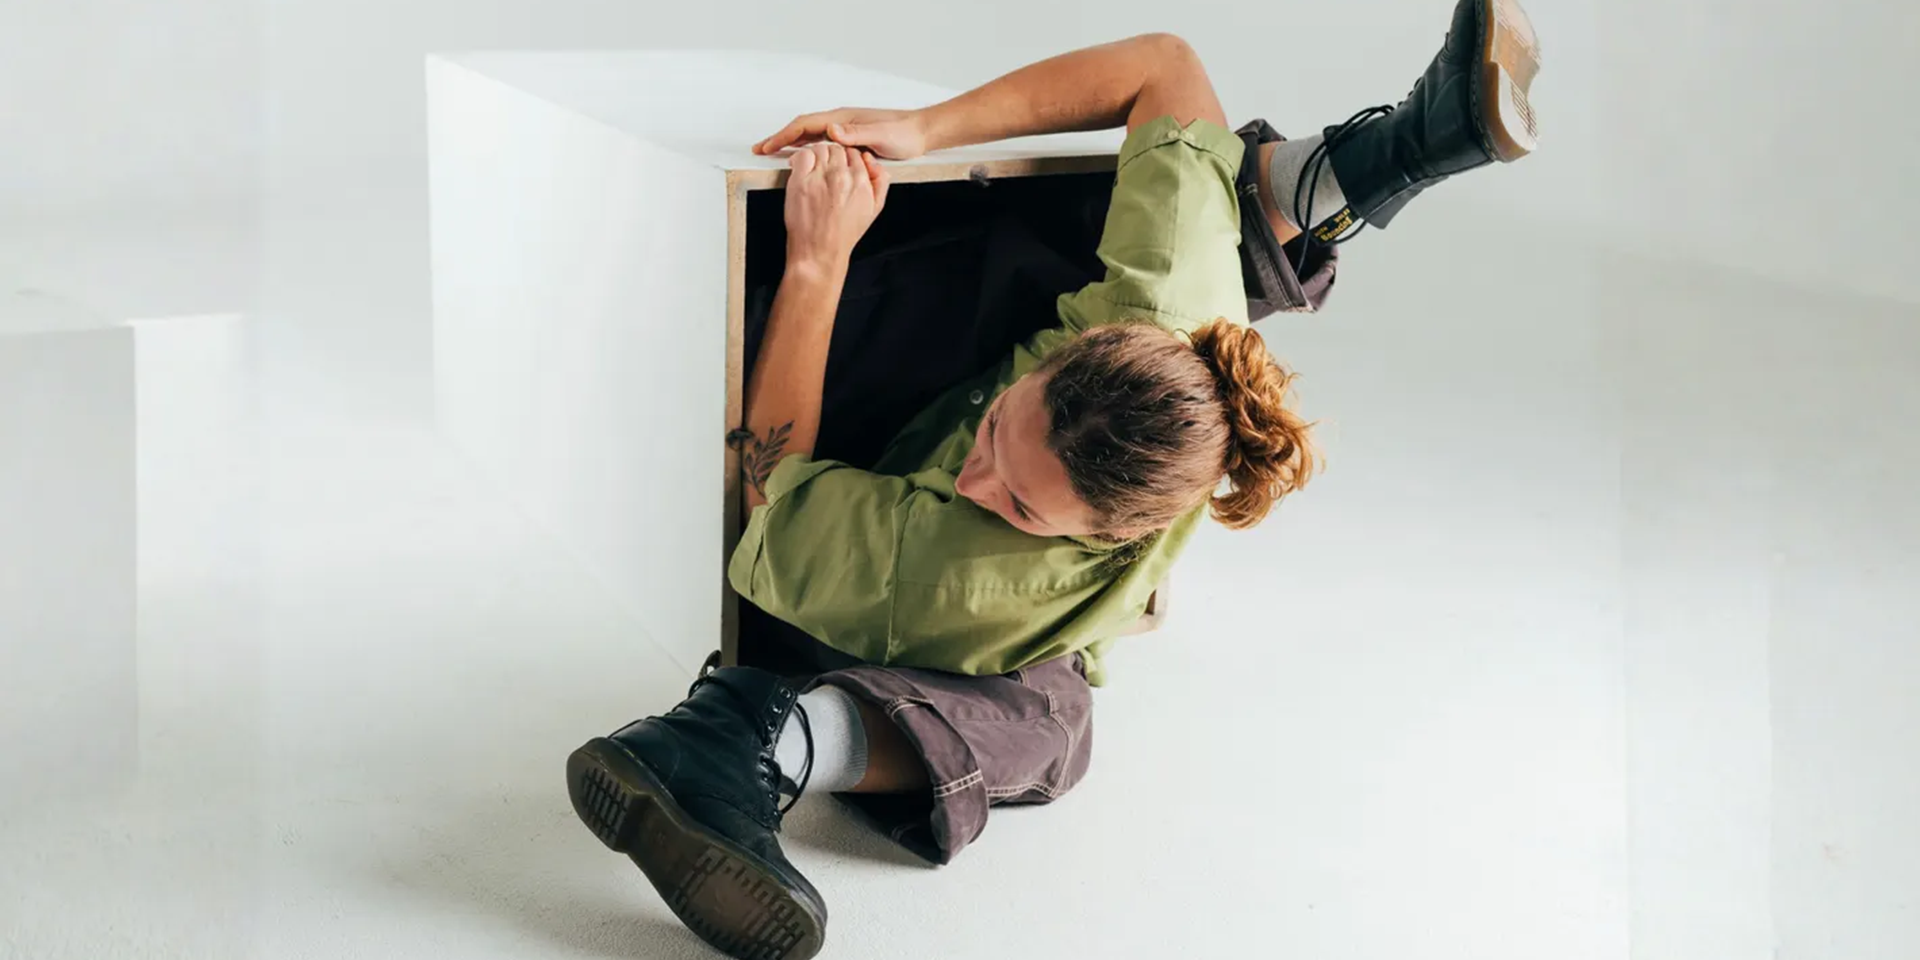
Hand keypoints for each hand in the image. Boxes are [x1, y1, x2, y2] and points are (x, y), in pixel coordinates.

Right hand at [754, 108, 930, 160]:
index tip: (766, 146)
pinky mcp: (850, 140)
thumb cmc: (903, 134)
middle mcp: (841, 123)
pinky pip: (820, 143)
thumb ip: (857, 133)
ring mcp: (844, 131)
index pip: (805, 125)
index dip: (783, 135)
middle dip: (779, 138)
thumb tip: (832, 130)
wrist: (919, 133)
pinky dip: (806, 148)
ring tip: (772, 153)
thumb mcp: (881, 135)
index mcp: (843, 120)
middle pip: (802, 129)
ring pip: (810, 136)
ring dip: (790, 143)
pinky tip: (802, 157)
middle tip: (760, 149)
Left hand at [783, 143, 890, 270]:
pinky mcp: (801, 181)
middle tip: (826, 167)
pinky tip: (801, 167)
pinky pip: (804, 155)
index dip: (847, 158)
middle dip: (833, 156)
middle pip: (838, 149)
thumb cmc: (842, 235)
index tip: (840, 164)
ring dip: (818, 155)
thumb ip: (880, 184)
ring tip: (814, 169)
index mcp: (861, 182)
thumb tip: (876, 164)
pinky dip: (802, 158)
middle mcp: (842, 177)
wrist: (820, 252)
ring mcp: (820, 177)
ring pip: (821, 148)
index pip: (855, 153)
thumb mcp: (873, 211)